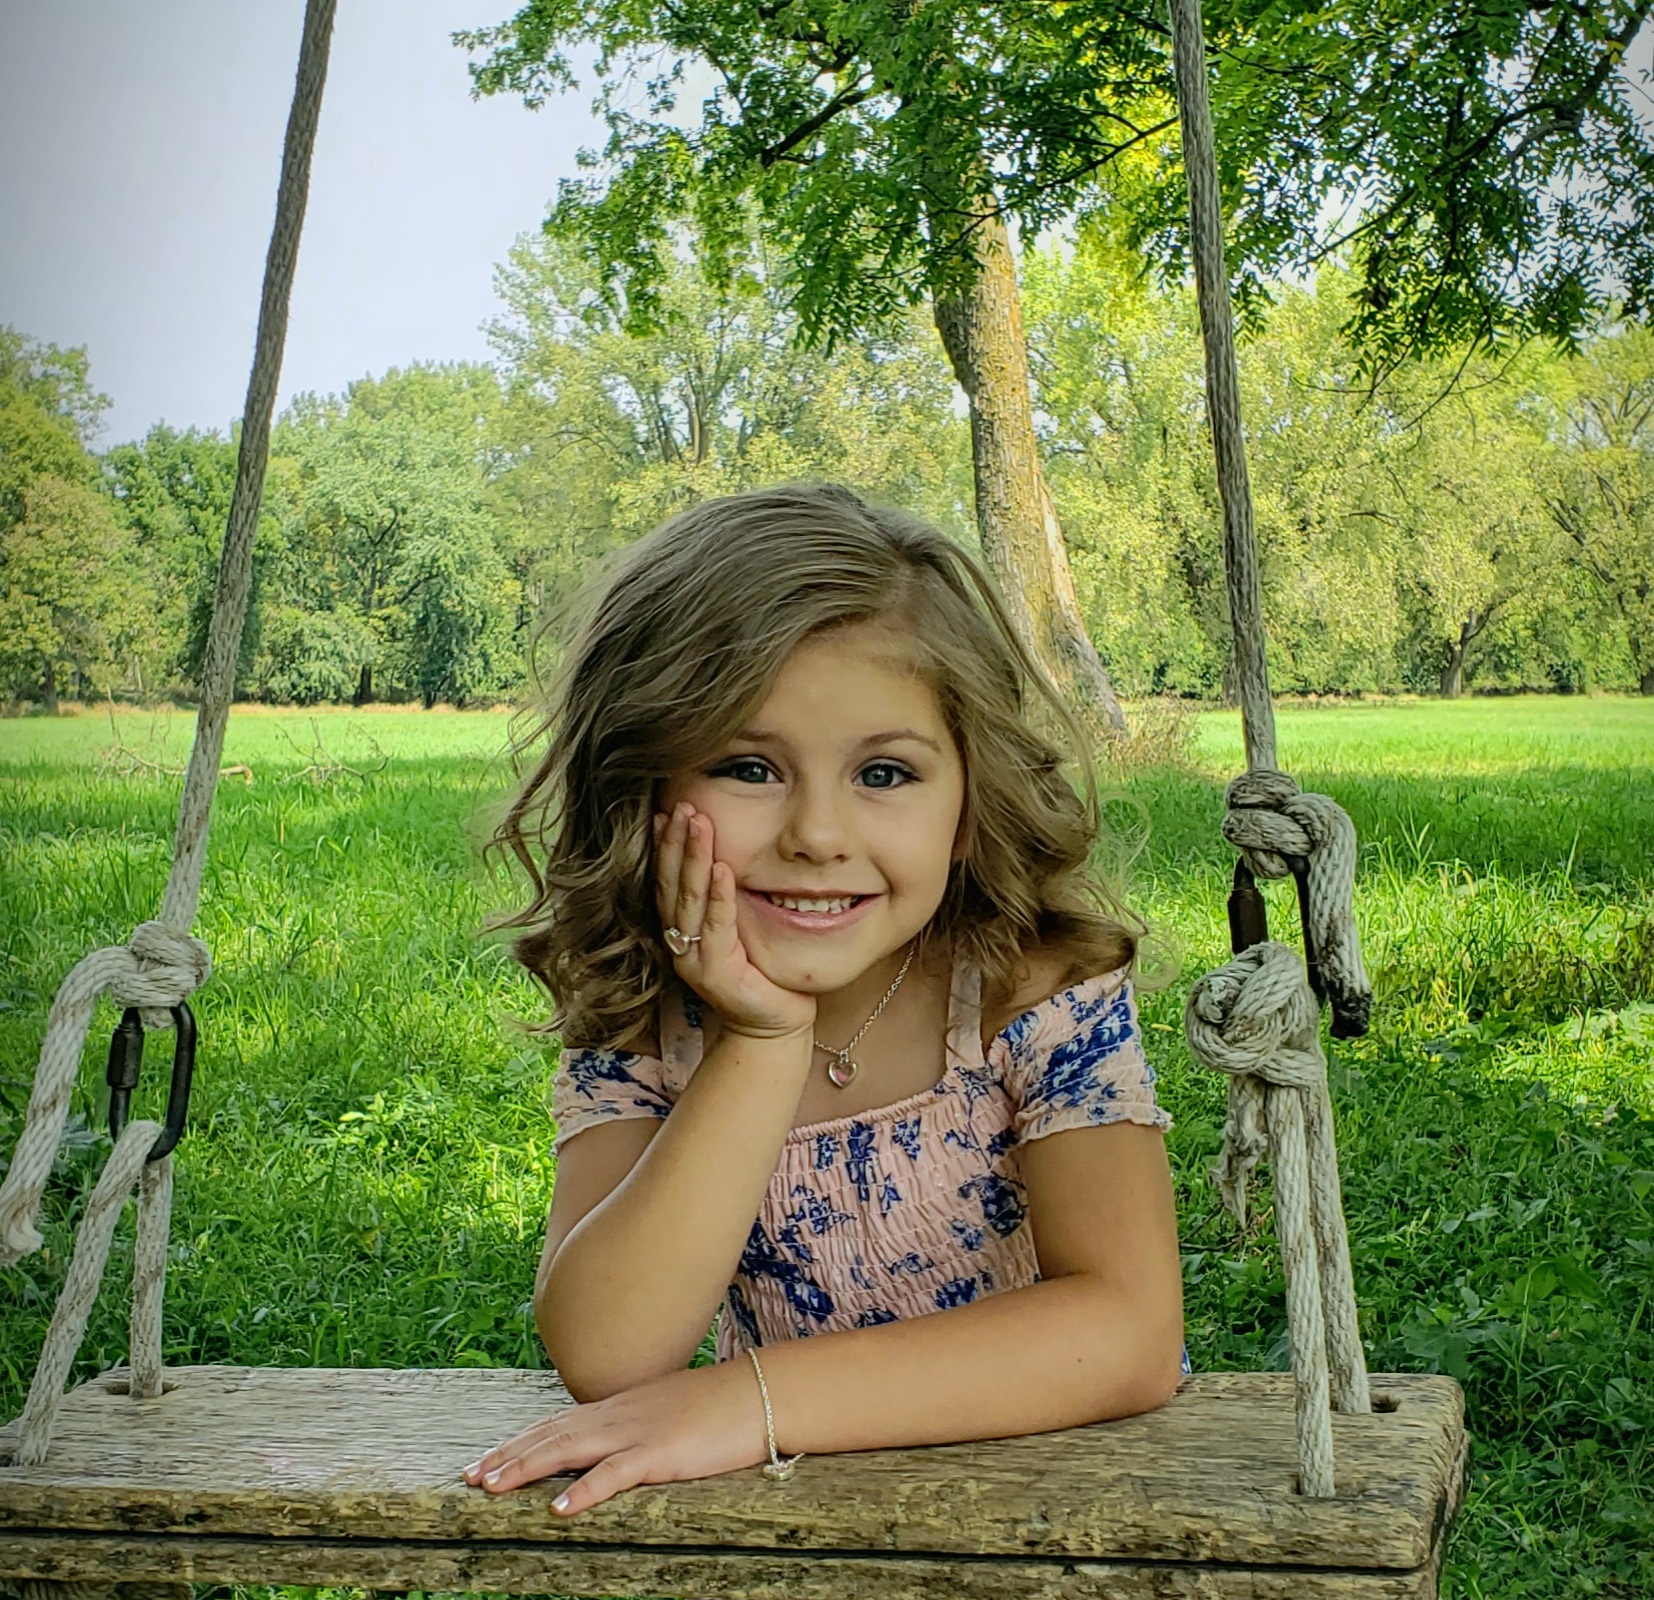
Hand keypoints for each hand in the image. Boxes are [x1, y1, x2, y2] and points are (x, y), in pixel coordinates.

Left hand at [462, 1359, 766, 1513]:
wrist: (758, 1393)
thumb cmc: (717, 1407)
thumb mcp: (664, 1412)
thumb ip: (633, 1426)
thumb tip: (610, 1448)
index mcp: (618, 1407)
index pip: (556, 1424)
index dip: (518, 1442)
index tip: (484, 1460)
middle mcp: (617, 1415)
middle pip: (551, 1434)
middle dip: (507, 1456)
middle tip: (468, 1477)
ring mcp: (637, 1431)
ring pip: (569, 1449)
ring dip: (526, 1468)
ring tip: (491, 1487)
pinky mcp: (660, 1453)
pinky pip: (615, 1473)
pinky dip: (584, 1489)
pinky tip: (558, 1506)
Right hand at [654, 803, 815, 1039]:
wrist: (773, 1024)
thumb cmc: (761, 970)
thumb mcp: (738, 926)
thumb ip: (725, 895)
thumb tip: (728, 850)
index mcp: (681, 930)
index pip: (666, 880)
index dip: (665, 845)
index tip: (669, 809)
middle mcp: (679, 943)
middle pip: (671, 884)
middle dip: (675, 842)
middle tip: (682, 805)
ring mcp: (693, 960)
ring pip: (688, 901)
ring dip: (691, 859)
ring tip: (697, 824)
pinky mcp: (715, 975)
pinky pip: (716, 927)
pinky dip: (719, 896)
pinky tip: (722, 867)